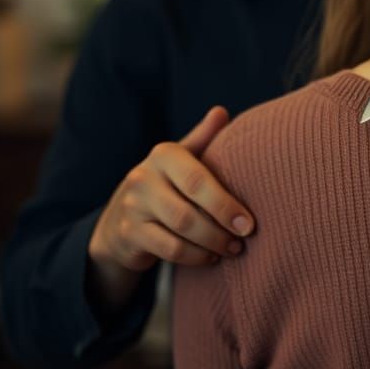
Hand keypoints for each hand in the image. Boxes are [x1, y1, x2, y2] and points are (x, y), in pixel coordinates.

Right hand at [87, 107, 252, 310]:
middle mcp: (143, 178)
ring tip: (233, 248)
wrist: (120, 218)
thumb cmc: (166, 184)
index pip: (198, 179)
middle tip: (244, 237)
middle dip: (221, 227)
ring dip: (211, 244)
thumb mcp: (182, 158)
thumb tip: (221, 111)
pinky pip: (169, 250)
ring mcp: (133, 208)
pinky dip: (195, 256)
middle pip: (189, 210)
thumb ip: (203, 137)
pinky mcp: (129, 234)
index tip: (248, 222)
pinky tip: (210, 256)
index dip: (225, 203)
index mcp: (164, 154)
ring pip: (180, 232)